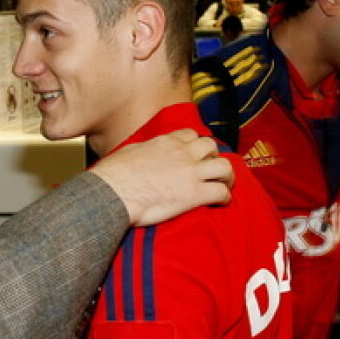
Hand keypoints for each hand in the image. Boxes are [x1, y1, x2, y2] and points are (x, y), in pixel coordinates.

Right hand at [90, 129, 232, 226]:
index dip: (196, 145)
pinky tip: (219, 203)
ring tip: (224, 185)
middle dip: (214, 157)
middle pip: (211, 146)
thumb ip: (143, 149)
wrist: (112, 193)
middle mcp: (182, 153)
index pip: (191, 134)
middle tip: (210, 170)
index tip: (195, 155)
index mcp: (165, 142)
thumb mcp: (129, 151)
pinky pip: (221, 192)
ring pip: (224, 167)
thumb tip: (142, 152)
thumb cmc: (113, 176)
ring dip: (226, 176)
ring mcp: (190, 173)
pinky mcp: (194, 194)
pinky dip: (224, 198)